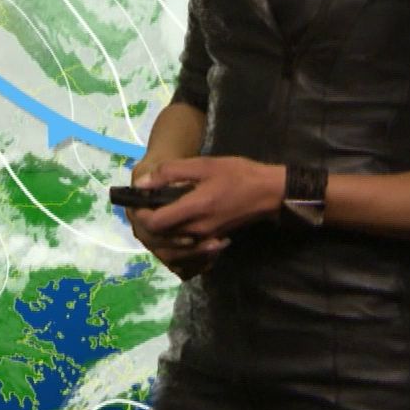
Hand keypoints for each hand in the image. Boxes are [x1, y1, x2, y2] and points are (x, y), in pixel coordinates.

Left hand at [125, 163, 230, 280]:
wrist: (270, 192)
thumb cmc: (237, 174)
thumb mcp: (203, 165)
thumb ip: (170, 173)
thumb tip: (142, 183)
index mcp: (194, 210)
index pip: (154, 224)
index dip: (141, 214)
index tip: (139, 201)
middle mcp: (198, 230)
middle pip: (161, 236)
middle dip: (150, 221)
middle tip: (147, 203)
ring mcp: (206, 237)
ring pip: (173, 242)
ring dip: (162, 229)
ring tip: (161, 208)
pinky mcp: (214, 239)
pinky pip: (187, 244)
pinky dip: (177, 235)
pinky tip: (179, 217)